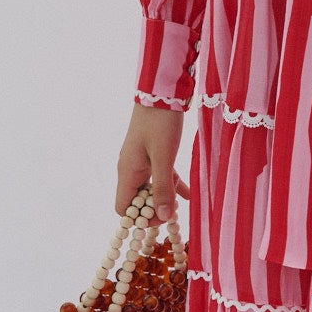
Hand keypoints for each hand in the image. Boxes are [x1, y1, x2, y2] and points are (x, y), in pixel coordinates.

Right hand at [117, 103, 187, 224]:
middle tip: (174, 210)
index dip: (141, 218)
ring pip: (149, 189)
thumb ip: (163, 188)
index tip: (161, 216)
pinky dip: (171, 185)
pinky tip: (187, 195)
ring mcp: (140, 161)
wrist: (161, 93)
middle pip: (136, 201)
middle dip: (154, 209)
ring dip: (163, 198)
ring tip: (180, 204)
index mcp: (127, 172)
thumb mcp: (164, 157)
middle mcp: (130, 169)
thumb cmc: (160, 123)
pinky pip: (159, 176)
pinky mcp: (151, 154)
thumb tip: (162, 216)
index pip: (123, 209)